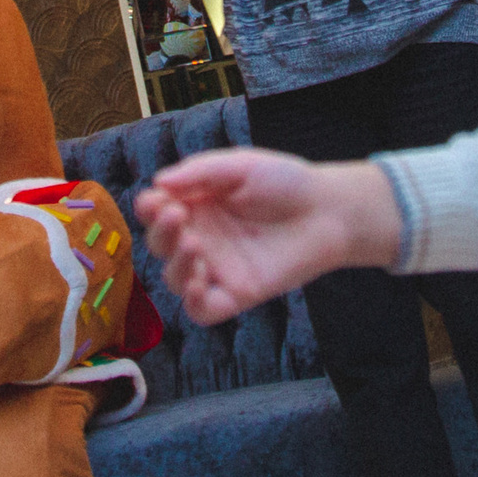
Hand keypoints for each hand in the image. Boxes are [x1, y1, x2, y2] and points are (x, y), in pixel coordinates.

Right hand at [135, 149, 399, 324]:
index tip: (159, 201)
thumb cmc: (285, 182)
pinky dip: (192, 303)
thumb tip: (157, 182)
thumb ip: (199, 171)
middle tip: (177, 217)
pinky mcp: (237, 295)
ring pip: (175, 279)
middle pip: (159, 245)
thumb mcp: (240, 166)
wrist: (328, 211)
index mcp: (195, 204)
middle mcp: (200, 237)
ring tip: (194, 245)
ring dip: (176, 264)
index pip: (155, 210)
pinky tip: (198, 283)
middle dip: (160, 233)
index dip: (149, 207)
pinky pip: (202, 310)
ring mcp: (217, 269)